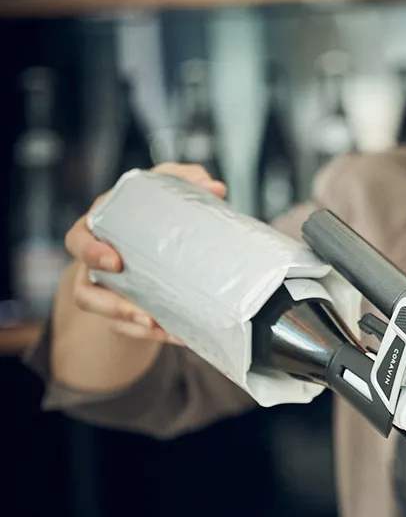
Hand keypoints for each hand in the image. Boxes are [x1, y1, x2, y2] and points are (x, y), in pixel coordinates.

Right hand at [64, 163, 225, 343]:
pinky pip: (127, 329)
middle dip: (107, 299)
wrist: (147, 250)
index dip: (90, 251)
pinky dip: (150, 335)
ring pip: (102, 311)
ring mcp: (105, 290)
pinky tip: (177, 335)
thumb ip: (184, 181)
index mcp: (100, 230)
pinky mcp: (119, 312)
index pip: (79, 239)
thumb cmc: (148, 217)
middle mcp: (96, 262)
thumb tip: (214, 187)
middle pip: (84, 287)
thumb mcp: (163, 191)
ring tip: (155, 324)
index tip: (114, 262)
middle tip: (135, 302)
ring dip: (128, 320)